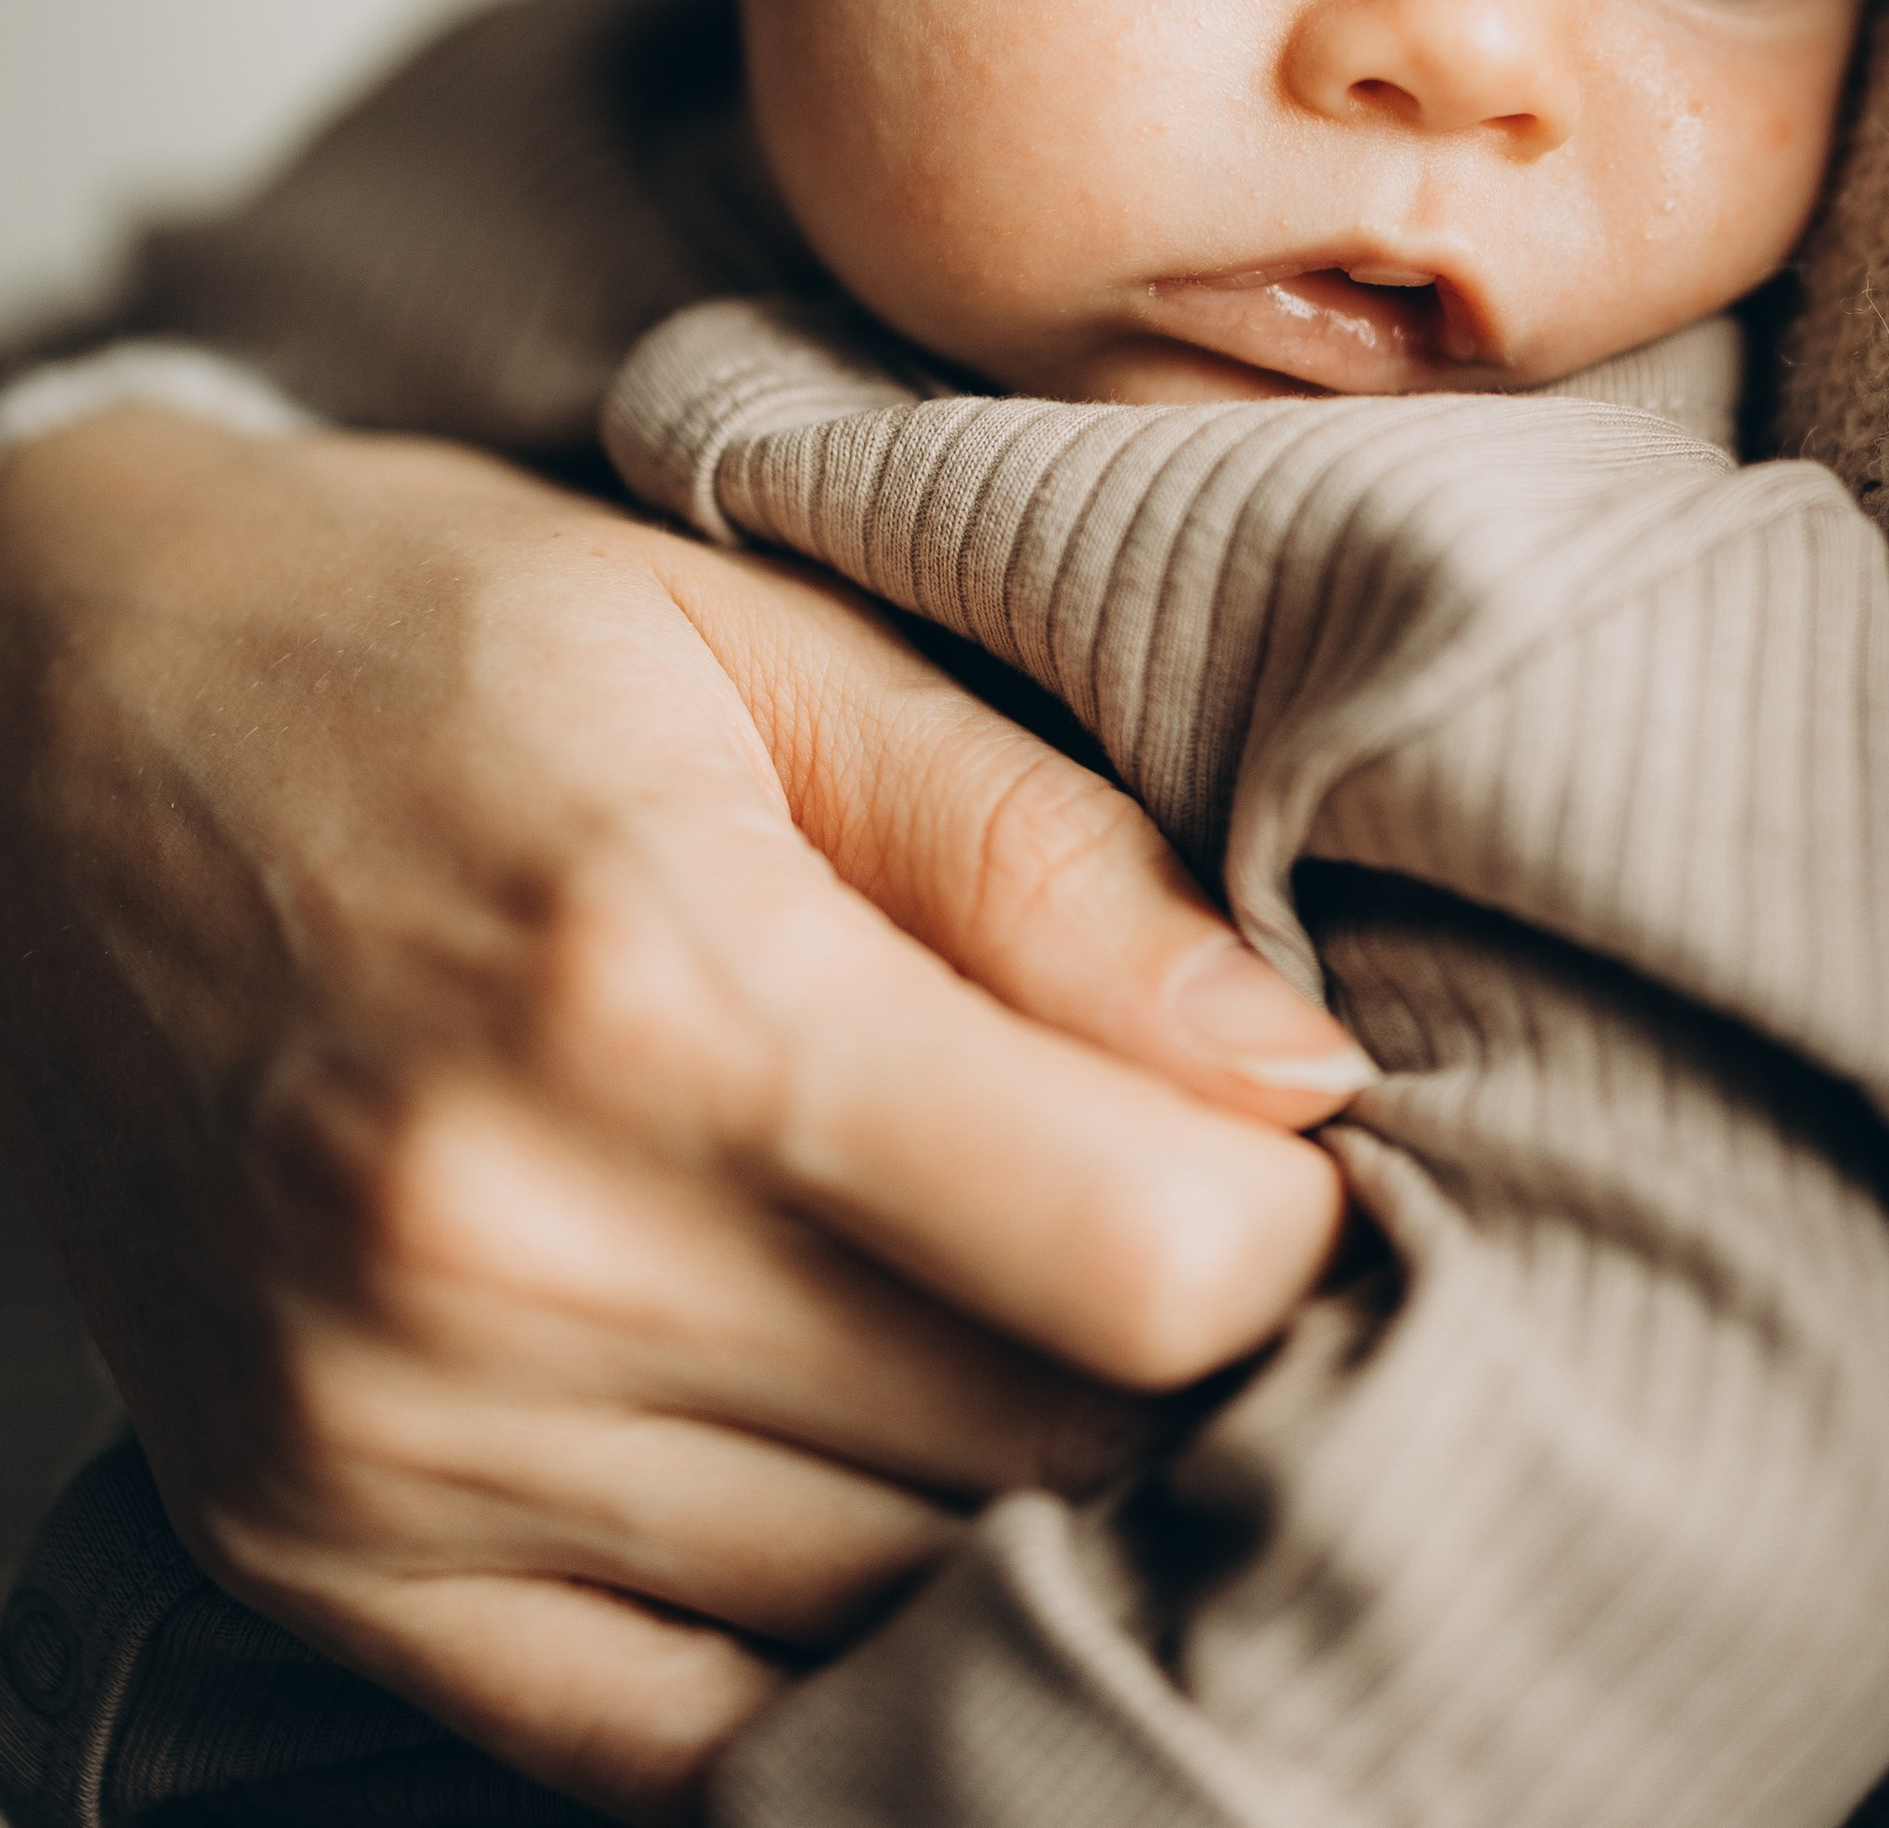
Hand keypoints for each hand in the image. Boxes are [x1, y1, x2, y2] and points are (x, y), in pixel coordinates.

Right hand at [0, 409, 1358, 1818]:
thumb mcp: (766, 642)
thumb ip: (1042, 858)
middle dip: (1166, 1343)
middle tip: (1151, 1200)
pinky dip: (814, 1622)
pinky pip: (674, 1730)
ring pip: (888, 1594)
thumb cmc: (440, 634)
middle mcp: (511, 1249)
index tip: (1274, 1136)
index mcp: (661, 979)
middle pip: (1038, 1444)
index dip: (1280, 1215)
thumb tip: (1300, 1074)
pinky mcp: (313, 1551)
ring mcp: (391, 1436)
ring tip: (988, 1289)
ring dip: (1002, 1473)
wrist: (52, 716)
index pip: (1140, 1261)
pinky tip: (846, 1453)